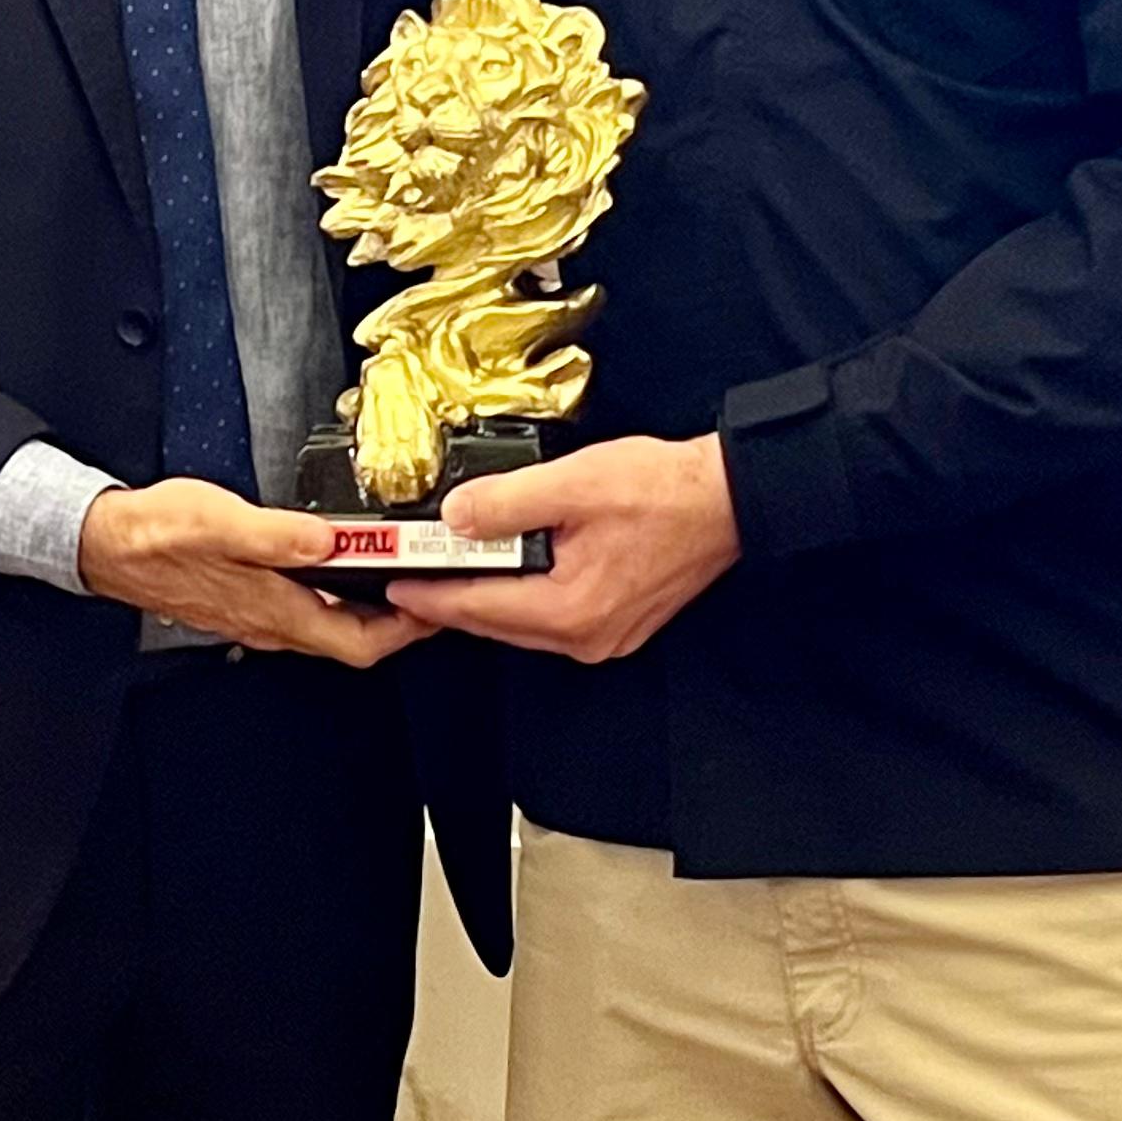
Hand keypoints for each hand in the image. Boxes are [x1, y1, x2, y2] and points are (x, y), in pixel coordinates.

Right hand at [75, 478, 420, 663]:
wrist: (107, 544)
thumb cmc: (156, 535)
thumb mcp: (221, 522)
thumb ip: (277, 536)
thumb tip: (329, 542)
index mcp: (274, 610)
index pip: (359, 642)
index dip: (406, 630)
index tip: (436, 604)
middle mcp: (271, 623)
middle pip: (352, 640)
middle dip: (400, 620)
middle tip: (431, 588)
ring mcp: (259, 616)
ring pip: (330, 627)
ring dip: (370, 608)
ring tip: (399, 575)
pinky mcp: (248, 601)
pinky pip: (307, 612)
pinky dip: (338, 597)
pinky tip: (343, 570)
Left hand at [383, 435, 739, 662]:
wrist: (727, 498)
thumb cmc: (663, 490)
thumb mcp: (572, 483)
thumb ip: (506, 503)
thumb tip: (455, 518)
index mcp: (572, 610)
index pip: (478, 609)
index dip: (428, 597)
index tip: (393, 586)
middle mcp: (587, 637)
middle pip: (497, 625)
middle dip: (451, 602)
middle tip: (411, 577)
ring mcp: (605, 637)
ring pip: (523, 626)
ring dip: (486, 601)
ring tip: (450, 572)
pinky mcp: (618, 625)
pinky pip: (551, 620)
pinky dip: (521, 600)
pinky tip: (508, 575)